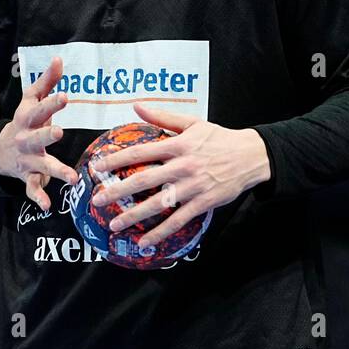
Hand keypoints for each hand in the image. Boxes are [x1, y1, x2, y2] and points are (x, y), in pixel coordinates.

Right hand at [0, 55, 79, 210]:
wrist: (2, 150)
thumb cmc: (26, 120)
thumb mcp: (31, 100)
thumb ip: (47, 81)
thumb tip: (59, 58)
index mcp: (28, 119)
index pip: (39, 109)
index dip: (51, 103)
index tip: (65, 96)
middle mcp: (26, 139)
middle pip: (37, 137)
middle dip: (47, 135)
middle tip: (59, 131)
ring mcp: (27, 160)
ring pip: (42, 165)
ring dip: (56, 171)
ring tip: (72, 177)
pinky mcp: (29, 177)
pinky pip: (33, 189)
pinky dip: (39, 197)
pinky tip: (47, 206)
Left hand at [88, 102, 271, 249]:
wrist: (251, 155)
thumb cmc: (219, 138)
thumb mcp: (192, 122)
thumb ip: (162, 116)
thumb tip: (136, 106)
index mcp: (177, 145)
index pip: (140, 152)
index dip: (117, 160)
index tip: (98, 167)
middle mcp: (182, 166)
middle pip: (144, 180)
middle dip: (117, 191)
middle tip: (97, 200)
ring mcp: (193, 186)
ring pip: (158, 204)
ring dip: (134, 216)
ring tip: (114, 225)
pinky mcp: (203, 203)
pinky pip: (178, 220)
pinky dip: (161, 232)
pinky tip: (145, 242)